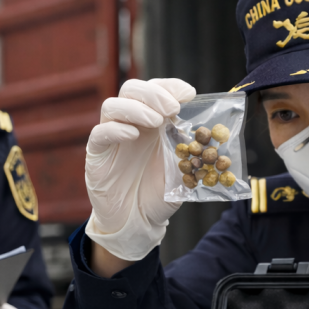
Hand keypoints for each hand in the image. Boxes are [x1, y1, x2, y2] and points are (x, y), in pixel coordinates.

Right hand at [85, 78, 195, 261]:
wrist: (137, 222)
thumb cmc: (158, 194)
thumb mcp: (183, 169)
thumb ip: (191, 149)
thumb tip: (212, 132)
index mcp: (151, 122)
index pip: (155, 90)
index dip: (170, 86)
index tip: (189, 93)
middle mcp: (129, 124)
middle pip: (131, 90)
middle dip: (153, 94)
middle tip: (172, 108)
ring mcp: (111, 138)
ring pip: (111, 106)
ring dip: (136, 108)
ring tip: (156, 122)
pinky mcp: (96, 155)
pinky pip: (100, 134)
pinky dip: (116, 129)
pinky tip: (133, 135)